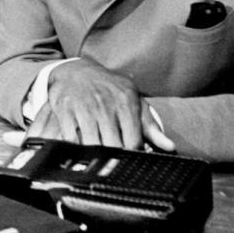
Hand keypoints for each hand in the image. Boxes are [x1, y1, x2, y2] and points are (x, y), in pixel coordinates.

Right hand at [27, 59, 174, 151]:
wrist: (75, 70)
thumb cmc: (108, 90)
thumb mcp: (132, 100)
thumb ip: (150, 125)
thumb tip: (170, 147)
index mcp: (126, 103)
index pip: (133, 143)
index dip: (131, 156)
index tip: (128, 160)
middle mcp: (105, 105)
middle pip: (112, 146)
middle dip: (113, 158)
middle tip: (112, 162)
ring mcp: (83, 108)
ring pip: (91, 145)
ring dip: (94, 155)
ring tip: (97, 157)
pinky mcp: (64, 110)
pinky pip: (70, 139)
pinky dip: (75, 148)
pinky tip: (79, 148)